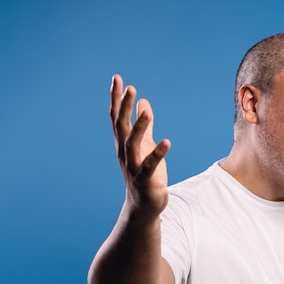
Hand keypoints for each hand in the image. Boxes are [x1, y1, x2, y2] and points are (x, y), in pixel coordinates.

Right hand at [110, 74, 170, 216]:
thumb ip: (143, 124)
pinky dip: (158, 153)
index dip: (116, 98)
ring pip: (132, 144)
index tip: (116, 78)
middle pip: (121, 127)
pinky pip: (150, 165)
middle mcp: (124, 153)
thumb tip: (143, 102)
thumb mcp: (144, 145)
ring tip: (148, 111)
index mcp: (123, 143)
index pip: (116, 117)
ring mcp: (134, 167)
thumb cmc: (144, 172)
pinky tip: (167, 142)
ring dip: (139, 127)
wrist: (144, 205)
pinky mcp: (146, 180)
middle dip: (123, 107)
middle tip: (129, 88)